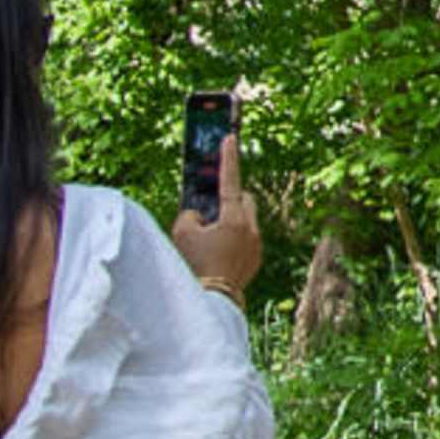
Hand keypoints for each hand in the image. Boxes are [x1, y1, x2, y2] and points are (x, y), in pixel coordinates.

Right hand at [171, 121, 261, 300]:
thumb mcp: (182, 233)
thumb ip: (191, 214)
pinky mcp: (257, 259)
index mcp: (234, 219)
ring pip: (247, 219)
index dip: (229, 157)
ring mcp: (257, 245)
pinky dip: (234, 238)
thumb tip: (199, 213)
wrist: (212, 301)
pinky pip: (247, 238)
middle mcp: (251, 229)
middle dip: (230, 197)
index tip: (230, 137)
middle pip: (244, 199)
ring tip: (212, 234)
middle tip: (211, 205)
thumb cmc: (195, 265)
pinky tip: (218, 251)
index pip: (230, 180)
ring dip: (232, 220)